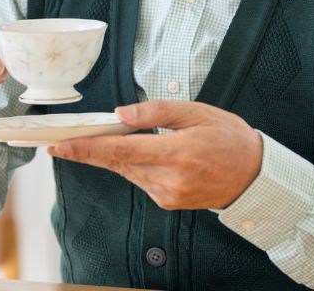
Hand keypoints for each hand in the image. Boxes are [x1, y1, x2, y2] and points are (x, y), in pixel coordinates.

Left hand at [48, 100, 262, 210]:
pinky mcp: (168, 201)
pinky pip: (140, 179)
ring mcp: (168, 194)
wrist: (255, 177)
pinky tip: (138, 152)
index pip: (120, 150)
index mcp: (177, 153)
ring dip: (112, 155)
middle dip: (87, 152)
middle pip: (117, 163)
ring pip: (127, 171)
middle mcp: (169, 179)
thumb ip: (156, 112)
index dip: (87, 148)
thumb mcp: (197, 112)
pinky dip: (133, 164)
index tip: (61, 145)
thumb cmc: (230, 139)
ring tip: (99, 139)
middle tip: (58, 143)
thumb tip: (121, 113)